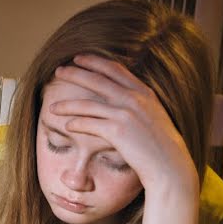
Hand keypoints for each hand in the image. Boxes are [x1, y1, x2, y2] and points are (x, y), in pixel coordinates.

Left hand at [50, 55, 198, 193]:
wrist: (170, 165)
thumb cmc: (160, 144)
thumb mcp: (153, 115)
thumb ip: (138, 102)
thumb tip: (121, 96)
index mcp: (144, 92)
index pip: (114, 69)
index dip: (94, 61)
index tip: (78, 58)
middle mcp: (134, 98)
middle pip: (97, 80)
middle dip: (75, 73)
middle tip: (58, 71)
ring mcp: (125, 113)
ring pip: (88, 104)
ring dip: (67, 105)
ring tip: (52, 107)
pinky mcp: (117, 131)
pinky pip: (89, 124)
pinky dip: (76, 123)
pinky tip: (67, 125)